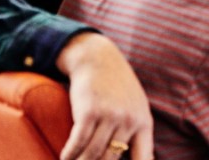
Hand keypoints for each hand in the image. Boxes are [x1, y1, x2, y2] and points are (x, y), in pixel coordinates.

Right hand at [57, 32, 153, 159]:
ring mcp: (110, 116)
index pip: (144, 159)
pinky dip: (69, 155)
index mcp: (144, 123)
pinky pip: (78, 143)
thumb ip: (137, 132)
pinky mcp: (89, 111)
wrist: (98, 58)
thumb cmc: (117, 86)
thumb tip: (141, 158)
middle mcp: (129, 121)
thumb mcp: (136, 107)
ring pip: (92, 154)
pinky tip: (64, 158)